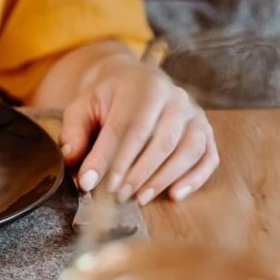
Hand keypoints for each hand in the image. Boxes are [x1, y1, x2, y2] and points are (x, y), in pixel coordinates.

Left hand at [59, 56, 217, 204]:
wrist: (136, 81)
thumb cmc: (108, 98)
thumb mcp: (83, 106)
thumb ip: (74, 130)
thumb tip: (71, 158)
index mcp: (142, 86)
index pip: (127, 126)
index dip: (108, 157)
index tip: (91, 182)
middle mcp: (175, 97)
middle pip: (160, 140)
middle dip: (136, 172)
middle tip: (116, 196)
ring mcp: (194, 114)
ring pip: (187, 149)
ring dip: (163, 178)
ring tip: (139, 198)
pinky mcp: (205, 131)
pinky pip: (208, 156)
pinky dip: (194, 178)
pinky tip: (174, 195)